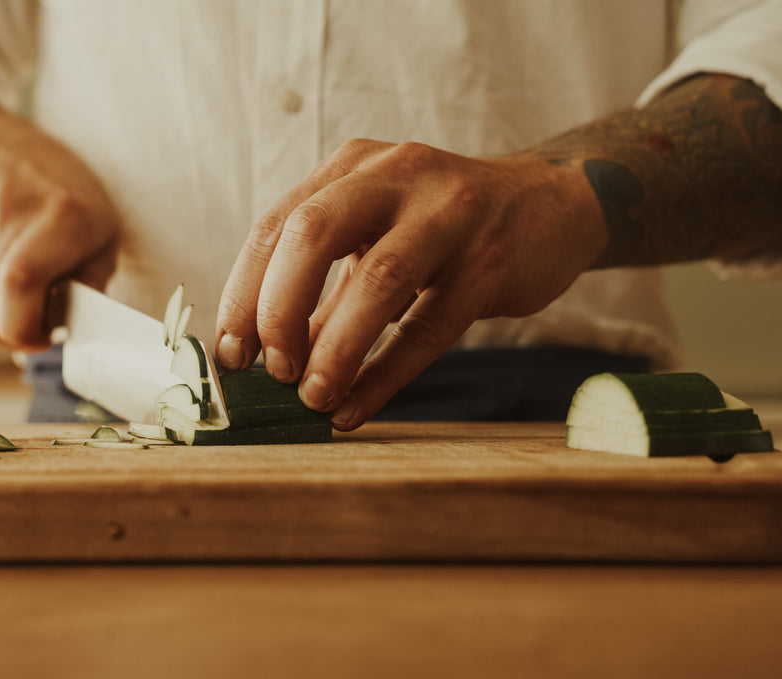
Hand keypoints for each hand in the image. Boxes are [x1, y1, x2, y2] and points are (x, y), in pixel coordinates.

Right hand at [0, 83, 118, 350]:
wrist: (9, 155)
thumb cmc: (69, 208)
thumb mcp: (104, 241)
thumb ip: (90, 290)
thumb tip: (66, 333)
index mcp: (60, 213)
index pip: (19, 282)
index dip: (28, 327)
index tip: (47, 335)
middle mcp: (4, 211)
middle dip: (14, 336)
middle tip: (37, 326)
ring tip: (21, 299)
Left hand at [216, 138, 606, 429]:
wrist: (551, 204)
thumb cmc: (443, 227)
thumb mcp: (376, 238)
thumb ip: (323, 291)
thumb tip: (266, 361)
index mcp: (353, 167)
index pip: (276, 224)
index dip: (243, 292)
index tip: (230, 352)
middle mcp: (396, 175)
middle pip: (313, 233)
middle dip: (278, 308)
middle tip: (271, 370)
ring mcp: (450, 213)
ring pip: (379, 279)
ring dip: (335, 348)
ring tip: (312, 399)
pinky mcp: (490, 261)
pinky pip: (428, 327)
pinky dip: (384, 375)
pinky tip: (355, 408)